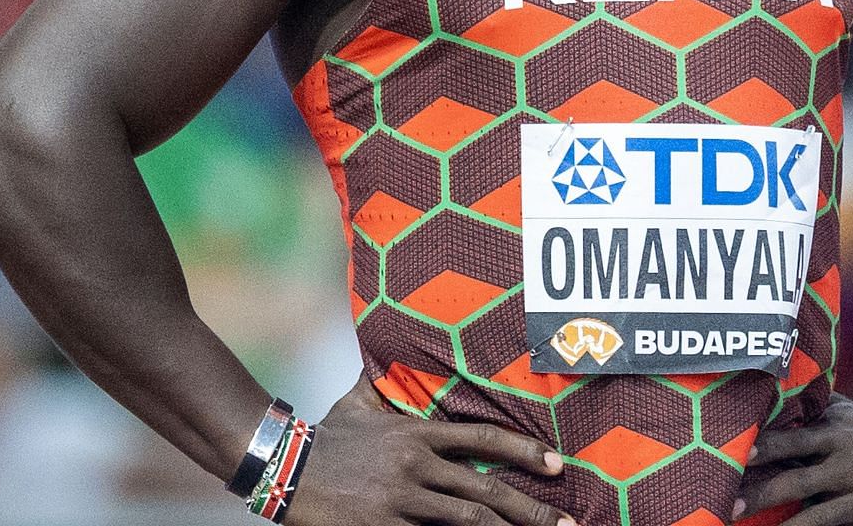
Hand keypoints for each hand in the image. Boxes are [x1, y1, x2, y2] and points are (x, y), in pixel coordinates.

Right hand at [287, 375, 576, 525]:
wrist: (283, 466)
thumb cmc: (326, 435)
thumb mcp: (359, 402)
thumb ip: (383, 380)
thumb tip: (385, 344)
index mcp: (418, 434)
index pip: (484, 439)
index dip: (525, 450)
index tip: (558, 464)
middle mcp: (417, 465)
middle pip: (486, 490)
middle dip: (533, 510)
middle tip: (570, 524)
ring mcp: (402, 500)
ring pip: (467, 522)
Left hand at [735, 394, 852, 525]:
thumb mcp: (851, 412)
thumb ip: (815, 404)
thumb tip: (776, 386)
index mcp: (838, 435)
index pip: (794, 441)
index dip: (766, 448)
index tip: (738, 455)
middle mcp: (849, 466)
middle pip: (799, 483)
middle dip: (762, 495)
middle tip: (728, 507)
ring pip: (820, 519)